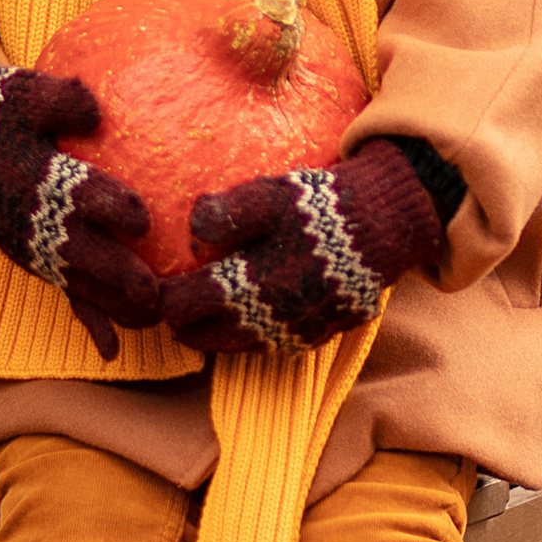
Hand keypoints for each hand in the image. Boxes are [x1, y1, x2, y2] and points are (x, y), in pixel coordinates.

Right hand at [0, 60, 159, 358]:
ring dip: (112, 306)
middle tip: (154, 293)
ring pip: (77, 283)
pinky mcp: (34, 258)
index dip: (108, 206)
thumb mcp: (24, 92)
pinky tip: (112, 352)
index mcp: (37, 176)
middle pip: (81, 252)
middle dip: (117, 274)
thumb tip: (95, 107)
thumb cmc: (0, 110)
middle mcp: (35, 219)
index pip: (76, 193)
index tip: (142, 217)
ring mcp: (34, 245)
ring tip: (152, 324)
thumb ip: (60, 100)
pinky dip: (86, 322)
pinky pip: (64, 293)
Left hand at [158, 142, 452, 359]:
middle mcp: (272, 316)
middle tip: (172, 311)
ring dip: (215, 338)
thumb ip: (227, 213)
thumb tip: (192, 233)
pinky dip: (252, 339)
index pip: (187, 306)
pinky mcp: (320, 335)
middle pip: (207, 337)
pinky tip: (247, 321)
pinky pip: (274, 347)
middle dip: (184, 326)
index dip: (164, 300)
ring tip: (201, 322)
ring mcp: (297, 330)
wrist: (387, 224)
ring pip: (239, 348)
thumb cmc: (322, 204)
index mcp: (252, 281)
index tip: (154, 290)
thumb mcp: (272, 192)